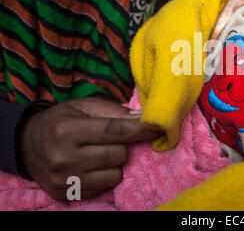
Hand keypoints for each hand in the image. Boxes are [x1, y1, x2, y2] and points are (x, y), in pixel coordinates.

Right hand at [18, 97, 159, 200]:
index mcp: (67, 130)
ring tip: (101, 153)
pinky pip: (103, 188)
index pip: (115, 131)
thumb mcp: (84, 107)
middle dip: (123, 146)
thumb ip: (115, 112)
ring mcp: (64, 180)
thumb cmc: (61, 120)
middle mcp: (64, 158)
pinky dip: (105, 176)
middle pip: (118, 155)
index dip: (141, 129)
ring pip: (114, 175)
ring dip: (116, 164)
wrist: (28, 145)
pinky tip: (92, 166)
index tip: (159, 128)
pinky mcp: (66, 195)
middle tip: (114, 140)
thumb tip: (144, 118)